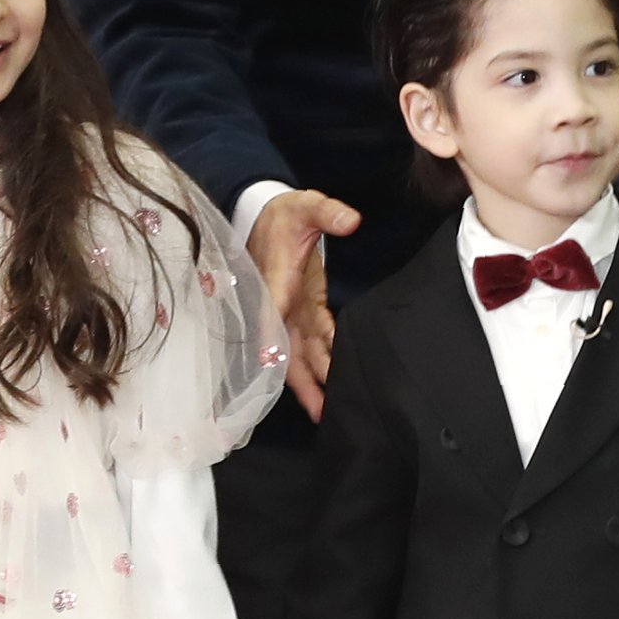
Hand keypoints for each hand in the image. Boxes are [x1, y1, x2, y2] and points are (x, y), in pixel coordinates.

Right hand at [246, 189, 360, 421]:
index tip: (271, 361)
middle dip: (301, 382)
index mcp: (276, 280)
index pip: (271, 312)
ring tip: (327, 413)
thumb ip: (327, 212)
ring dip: (313, 384)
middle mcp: (280, 305)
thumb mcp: (304, 205)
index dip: (271, 338)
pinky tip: (333, 386)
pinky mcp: (305, 312)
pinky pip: (313, 346)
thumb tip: (350, 220)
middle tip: (319, 411)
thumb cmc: (285, 214)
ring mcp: (292, 313)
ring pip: (299, 356)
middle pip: (287, 350)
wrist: (267, 216)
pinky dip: (322, 365)